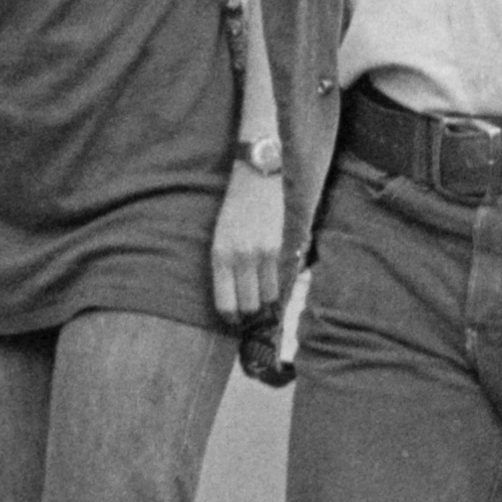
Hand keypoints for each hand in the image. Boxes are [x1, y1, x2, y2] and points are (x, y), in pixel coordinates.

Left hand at [208, 160, 291, 328]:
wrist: (257, 179)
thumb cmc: (235, 210)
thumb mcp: (220, 238)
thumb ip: (226, 266)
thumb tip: (236, 296)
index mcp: (219, 256)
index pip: (225, 303)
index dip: (231, 318)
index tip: (235, 321)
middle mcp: (240, 258)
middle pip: (248, 305)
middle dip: (250, 314)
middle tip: (252, 314)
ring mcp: (262, 254)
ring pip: (268, 296)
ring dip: (267, 301)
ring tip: (265, 299)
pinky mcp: (281, 247)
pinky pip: (283, 280)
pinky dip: (281, 287)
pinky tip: (278, 284)